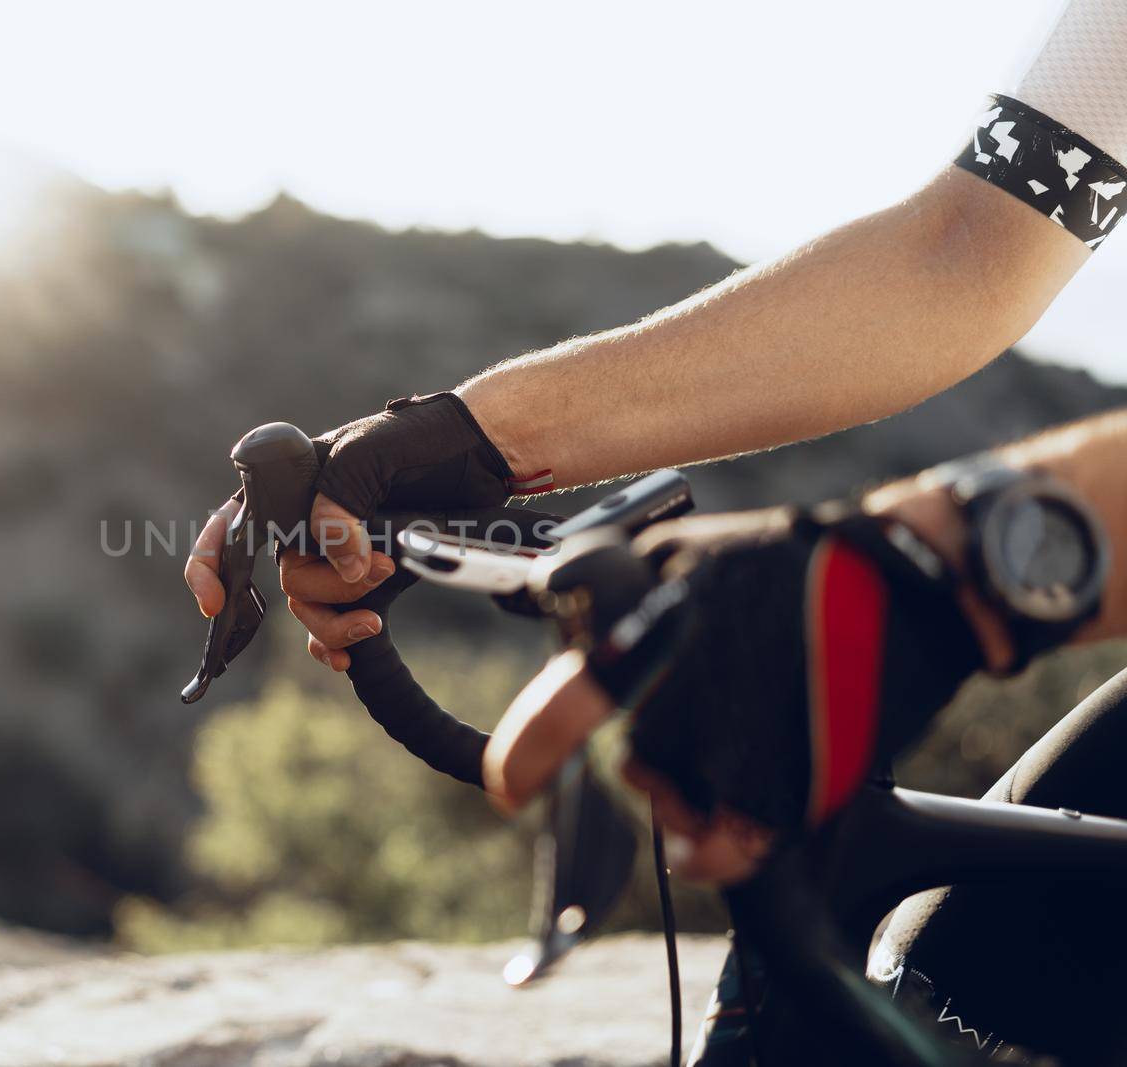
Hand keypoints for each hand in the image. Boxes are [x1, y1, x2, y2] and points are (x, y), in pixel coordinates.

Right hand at [186, 392, 519, 669]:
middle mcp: (305, 523)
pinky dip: (335, 644)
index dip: (209, 565)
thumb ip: (341, 498)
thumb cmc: (424, 438)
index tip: (215, 604)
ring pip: (308, 607)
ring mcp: (335, 554)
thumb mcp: (374, 452)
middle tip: (380, 567)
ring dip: (335, 622)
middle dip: (325, 588)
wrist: (482, 456)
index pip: (228, 524)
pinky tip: (350, 656)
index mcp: (292, 485)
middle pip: (285, 578)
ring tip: (375, 619)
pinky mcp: (366, 580)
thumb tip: (341, 562)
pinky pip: (332, 623)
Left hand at [483, 505, 986, 884]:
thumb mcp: (678, 551)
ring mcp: (720, 762)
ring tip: (742, 722)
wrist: (909, 593)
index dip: (523, 759)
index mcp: (638, 642)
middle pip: (621, 764)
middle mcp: (669, 710)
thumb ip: (604, 587)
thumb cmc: (789, 566)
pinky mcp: (774, 803)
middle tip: (702, 699)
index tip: (510, 788)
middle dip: (644, 744)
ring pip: (667, 801)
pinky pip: (716, 852)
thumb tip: (543, 608)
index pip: (556, 715)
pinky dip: (715, 843)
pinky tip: (725, 813)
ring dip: (686, 781)